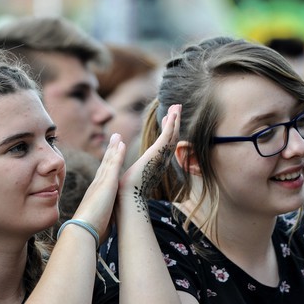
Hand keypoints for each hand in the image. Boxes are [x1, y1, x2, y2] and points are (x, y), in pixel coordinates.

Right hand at [70, 134, 126, 240]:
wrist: (82, 230)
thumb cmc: (88, 230)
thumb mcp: (97, 223)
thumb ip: (101, 220)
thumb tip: (104, 227)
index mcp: (94, 195)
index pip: (101, 177)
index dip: (106, 166)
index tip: (109, 158)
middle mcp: (96, 186)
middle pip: (104, 165)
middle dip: (109, 152)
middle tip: (113, 140)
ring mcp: (101, 183)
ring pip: (109, 161)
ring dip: (113, 148)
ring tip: (117, 136)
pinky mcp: (108, 183)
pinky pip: (114, 165)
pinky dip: (117, 153)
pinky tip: (121, 144)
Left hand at [118, 104, 180, 220]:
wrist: (127, 198)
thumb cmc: (128, 192)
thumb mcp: (133, 176)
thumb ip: (136, 171)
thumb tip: (133, 172)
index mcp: (155, 164)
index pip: (164, 145)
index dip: (168, 131)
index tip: (168, 119)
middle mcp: (161, 161)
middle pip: (172, 138)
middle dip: (175, 122)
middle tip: (177, 108)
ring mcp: (160, 157)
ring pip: (171, 135)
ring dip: (175, 120)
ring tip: (177, 106)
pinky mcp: (156, 154)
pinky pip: (166, 137)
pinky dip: (170, 125)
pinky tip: (172, 115)